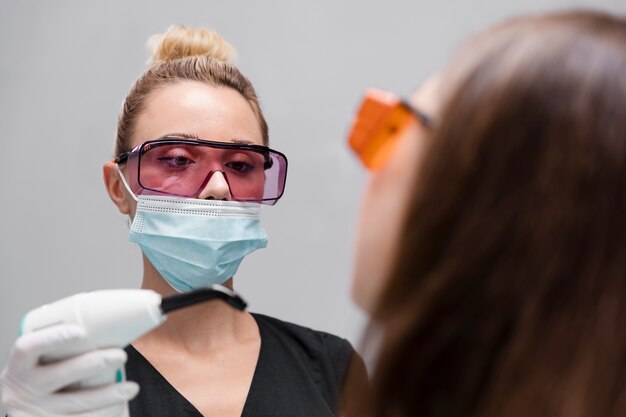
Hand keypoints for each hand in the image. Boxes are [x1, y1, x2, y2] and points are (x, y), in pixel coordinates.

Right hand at [1, 324, 138, 416]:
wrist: (21, 415)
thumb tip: (103, 331)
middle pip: (60, 374)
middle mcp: (22, 391)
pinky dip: (104, 413)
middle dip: (95, 363)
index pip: (28, 347)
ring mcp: (35, 412)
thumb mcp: (36, 367)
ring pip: (76, 402)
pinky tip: (119, 405)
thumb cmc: (36, 383)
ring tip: (131, 388)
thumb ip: (58, 353)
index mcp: (19, 368)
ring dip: (108, 394)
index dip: (53, 337)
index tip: (80, 331)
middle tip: (120, 356)